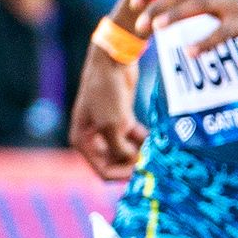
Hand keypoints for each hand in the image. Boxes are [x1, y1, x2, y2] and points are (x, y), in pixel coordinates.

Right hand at [71, 52, 145, 180]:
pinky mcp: (120, 118)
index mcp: (82, 141)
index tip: (142, 171)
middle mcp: (92, 137)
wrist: (112, 63)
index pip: (103, 170)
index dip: (123, 174)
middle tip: (152, 162)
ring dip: (139, 152)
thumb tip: (132, 163)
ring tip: (155, 151)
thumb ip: (120, 150)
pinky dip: (143, 140)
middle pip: (114, 162)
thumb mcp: (113, 126)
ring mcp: (106, 127)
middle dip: (132, 163)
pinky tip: (155, 140)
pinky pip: (132, 137)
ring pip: (125, 150)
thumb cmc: (107, 94)